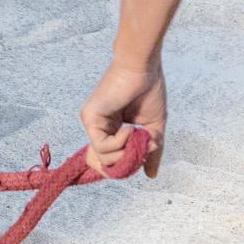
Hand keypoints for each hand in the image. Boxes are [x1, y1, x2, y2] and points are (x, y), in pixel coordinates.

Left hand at [78, 58, 165, 179]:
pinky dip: (119, 143)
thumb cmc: (149, 91)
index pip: (111, 161)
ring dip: (126, 152)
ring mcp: (92, 122)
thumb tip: (150, 175)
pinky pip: (102, 146)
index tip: (142, 156)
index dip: (126, 166)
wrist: (143, 68)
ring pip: (104, 159)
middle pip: (105, 165)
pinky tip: (130, 129)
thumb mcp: (154, 129)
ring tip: (138, 134)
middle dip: (126, 164)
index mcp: (111, 129)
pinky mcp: (89, 117)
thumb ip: (150, 152)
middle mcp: (98, 127)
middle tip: (141, 150)